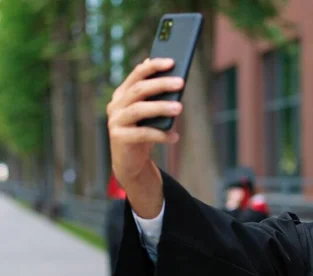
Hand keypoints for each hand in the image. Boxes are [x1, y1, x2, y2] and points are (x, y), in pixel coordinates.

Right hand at [107, 58, 183, 187]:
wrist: (130, 161)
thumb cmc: (143, 131)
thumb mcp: (149, 112)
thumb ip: (156, 95)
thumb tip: (172, 75)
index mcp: (123, 94)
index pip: (137, 74)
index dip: (153, 66)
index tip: (172, 62)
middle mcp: (116, 105)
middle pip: (139, 89)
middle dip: (161, 84)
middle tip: (181, 83)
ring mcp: (115, 121)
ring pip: (139, 109)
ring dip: (161, 107)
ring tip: (180, 107)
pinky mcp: (119, 138)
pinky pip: (143, 134)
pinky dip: (161, 134)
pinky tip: (175, 137)